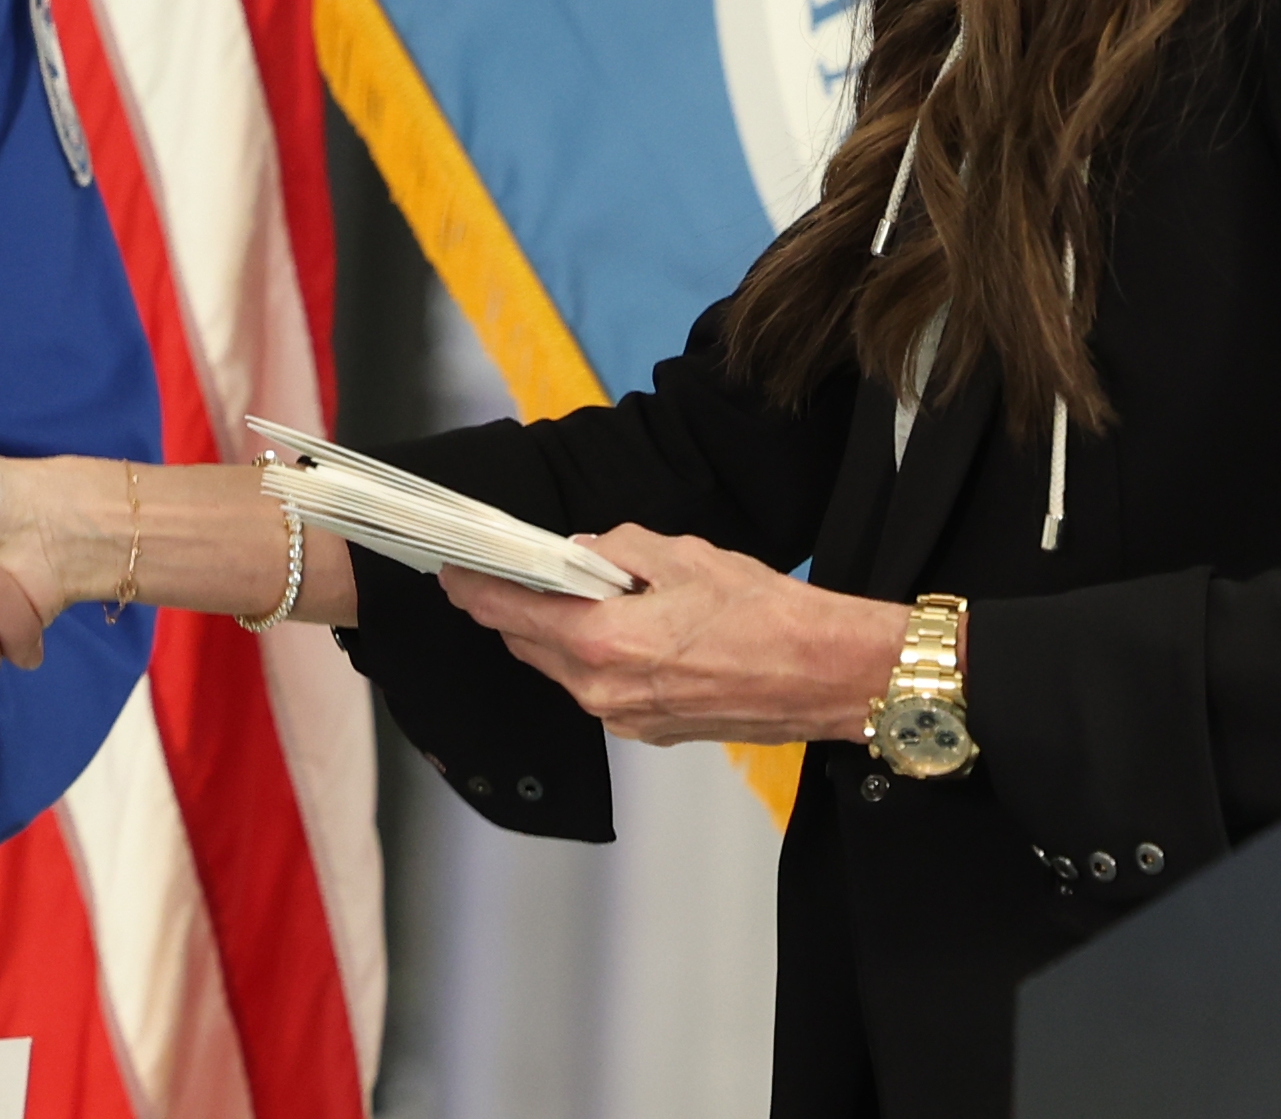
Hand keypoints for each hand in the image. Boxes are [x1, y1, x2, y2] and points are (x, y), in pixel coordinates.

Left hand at [437, 525, 909, 745]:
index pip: (514, 613)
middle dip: (511, 610)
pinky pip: (600, 690)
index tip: (451, 573)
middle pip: (531, 646)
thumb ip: (618, 550)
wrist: (829, 675)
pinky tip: (613, 629)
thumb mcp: (683, 555)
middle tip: (501, 575)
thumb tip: (584, 553)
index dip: (476, 590)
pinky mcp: (653, 731)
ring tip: (566, 595)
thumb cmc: (766, 616)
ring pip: (564, 672)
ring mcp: (628, 719)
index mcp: (605, 643)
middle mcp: (605, 692)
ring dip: (554, 635)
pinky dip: (592, 658)